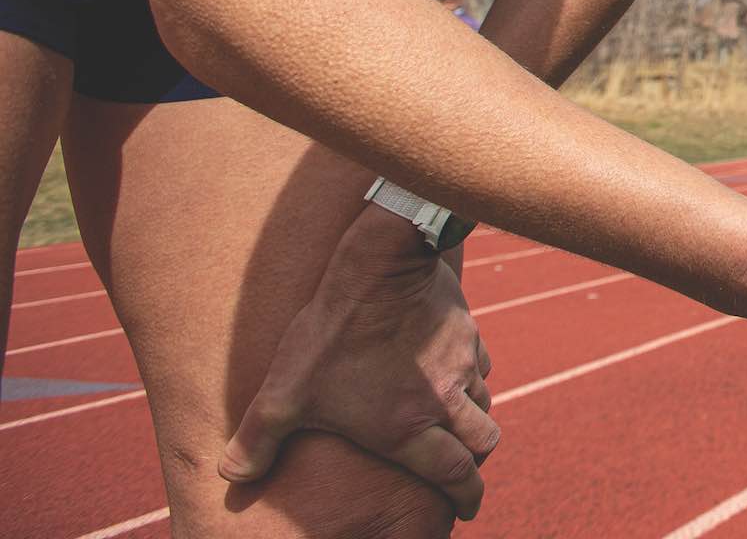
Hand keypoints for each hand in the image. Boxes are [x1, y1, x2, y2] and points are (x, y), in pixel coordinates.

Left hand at [221, 207, 498, 516]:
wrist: (380, 268)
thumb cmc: (333, 335)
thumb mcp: (283, 394)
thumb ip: (256, 440)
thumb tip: (231, 475)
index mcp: (407, 430)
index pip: (454, 474)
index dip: (466, 496)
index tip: (469, 509)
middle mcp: (444, 402)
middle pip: (483, 443)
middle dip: (478, 462)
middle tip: (467, 469)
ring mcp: (462, 363)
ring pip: (484, 401)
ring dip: (475, 416)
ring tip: (457, 420)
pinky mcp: (467, 330)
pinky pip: (481, 362)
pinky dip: (473, 375)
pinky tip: (454, 369)